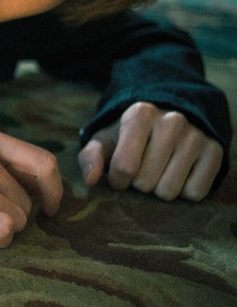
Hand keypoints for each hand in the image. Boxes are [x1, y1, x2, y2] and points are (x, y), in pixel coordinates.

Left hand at [78, 101, 222, 201]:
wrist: (171, 119)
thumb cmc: (132, 135)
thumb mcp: (107, 140)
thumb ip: (91, 157)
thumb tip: (90, 180)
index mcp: (140, 114)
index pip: (124, 167)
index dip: (118, 180)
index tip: (120, 174)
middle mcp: (171, 121)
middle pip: (145, 183)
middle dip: (139, 184)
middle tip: (143, 169)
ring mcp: (196, 135)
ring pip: (169, 191)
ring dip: (160, 189)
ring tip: (160, 171)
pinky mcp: (215, 151)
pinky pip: (194, 192)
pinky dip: (185, 191)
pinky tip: (180, 174)